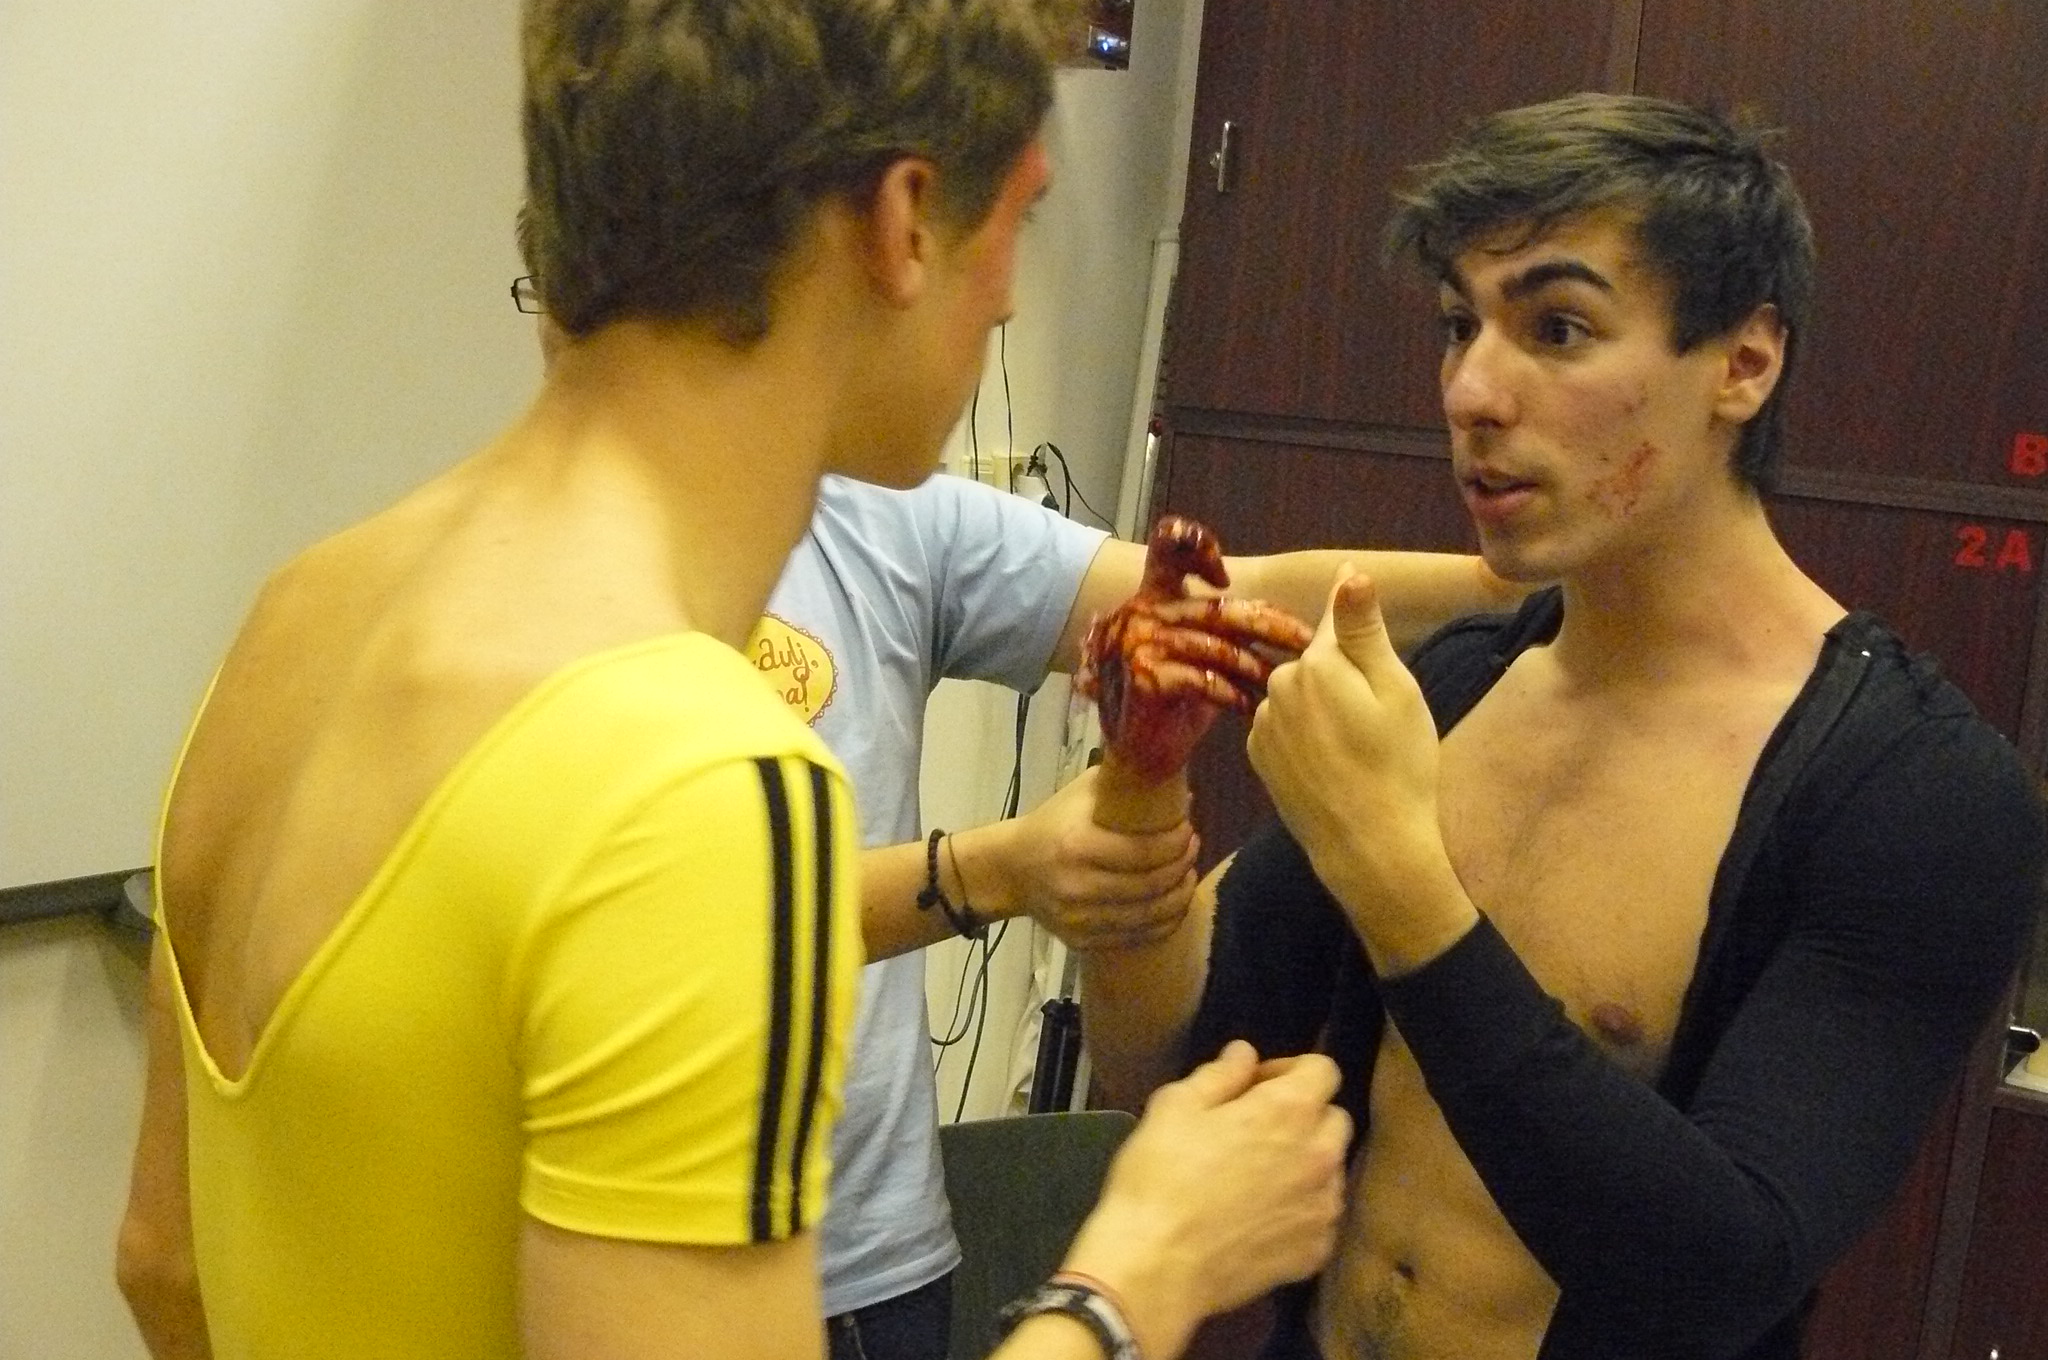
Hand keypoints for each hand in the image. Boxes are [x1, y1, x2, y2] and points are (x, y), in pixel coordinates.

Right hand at [999, 766, 1199, 950]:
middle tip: (1192, 848)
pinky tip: (1173, 903)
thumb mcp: (1081, 794)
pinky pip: (1137, 938)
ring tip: (1188, 874)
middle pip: (1151, 886)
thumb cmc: (1050, 824)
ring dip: (1179, 895)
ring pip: (1150, 916)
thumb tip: (1183, 794)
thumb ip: (1127, 786)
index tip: (1188, 830)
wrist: (1010, 869)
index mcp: (1077, 846)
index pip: (1143, 852)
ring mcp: (1080, 919)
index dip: (1175, 843)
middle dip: (1182, 866)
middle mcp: (1079, 887)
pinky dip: (1164, 921)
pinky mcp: (1082, 940)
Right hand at [1061, 1042, 1350, 1358]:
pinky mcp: (1316, 1252)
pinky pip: (1320, 1219)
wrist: (1158, 1265)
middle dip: (1303, 1116)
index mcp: (1289, 1110)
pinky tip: (1260, 1221)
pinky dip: (1299, 1213)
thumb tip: (1246, 1054)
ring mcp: (1323, 1209)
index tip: (1255, 1086)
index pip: (1324, 1070)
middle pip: (1334, 1120)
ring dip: (1305, 1165)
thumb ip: (1220, 1074)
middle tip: (1256, 1131)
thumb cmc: (1160, 1175)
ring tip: (1258, 1180)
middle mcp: (1320, 1155)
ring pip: (1330, 1171)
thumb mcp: (1176, 1107)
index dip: (1290, 1070)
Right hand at [1077, 516, 1313, 785]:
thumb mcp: (1201, 649)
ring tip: (1291, 681)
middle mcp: (1141, 610)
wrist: (1140, 753)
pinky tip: (1254, 707)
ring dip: (1259, 667)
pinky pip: (1204, 680)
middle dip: (1271, 626)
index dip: (1199, 547)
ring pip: (1218, 646)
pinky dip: (1234, 695)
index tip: (1223, 579)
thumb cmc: (1179, 698)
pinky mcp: (1145, 677)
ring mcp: (1138, 642)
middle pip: (1219, 607)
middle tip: (1308, 642)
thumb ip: (1226, 622)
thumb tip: (1292, 613)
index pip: (1169, 545)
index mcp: (1153, 592)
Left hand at [1249, 570, 1467, 963]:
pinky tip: (1331, 762)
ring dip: (1322, 706)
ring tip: (1357, 746)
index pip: (1335, 621)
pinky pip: (1285, 726)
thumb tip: (1349, 574)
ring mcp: (1263, 723)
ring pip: (1299, 695)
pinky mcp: (1258, 757)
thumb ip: (1365, 630)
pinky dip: (1305, 735)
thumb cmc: (1398, 767)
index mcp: (1316, 663)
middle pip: (1317, 661)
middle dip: (1343, 675)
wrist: (1369, 847)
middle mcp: (1278, 686)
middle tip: (1380, 716)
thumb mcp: (1396, 690)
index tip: (1351, 580)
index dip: (1352, 611)